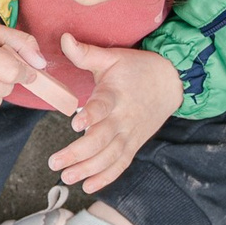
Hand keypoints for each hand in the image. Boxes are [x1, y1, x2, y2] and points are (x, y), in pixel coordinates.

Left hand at [49, 34, 181, 190]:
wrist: (171, 82)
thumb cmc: (136, 68)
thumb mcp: (111, 57)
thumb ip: (85, 53)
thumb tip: (63, 38)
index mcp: (115, 95)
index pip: (103, 107)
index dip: (91, 115)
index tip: (76, 122)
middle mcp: (123, 118)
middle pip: (102, 140)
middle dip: (78, 153)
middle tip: (55, 162)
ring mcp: (130, 134)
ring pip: (110, 156)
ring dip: (88, 169)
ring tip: (66, 177)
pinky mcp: (134, 144)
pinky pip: (121, 164)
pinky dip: (106, 177)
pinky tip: (88, 186)